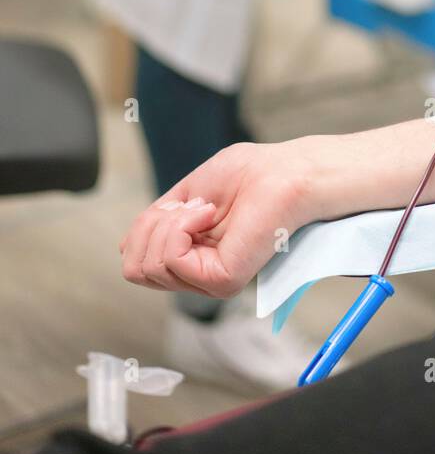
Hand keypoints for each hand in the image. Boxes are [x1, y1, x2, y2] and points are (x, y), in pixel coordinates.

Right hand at [119, 140, 319, 298]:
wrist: (288, 172)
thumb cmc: (252, 173)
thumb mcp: (188, 191)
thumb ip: (159, 222)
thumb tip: (127, 247)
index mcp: (190, 255)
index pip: (136, 260)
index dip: (147, 225)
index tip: (185, 202)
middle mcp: (198, 273)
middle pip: (135, 267)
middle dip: (153, 225)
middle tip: (195, 206)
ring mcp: (209, 280)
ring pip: (147, 265)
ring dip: (169, 222)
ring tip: (206, 209)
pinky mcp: (222, 280)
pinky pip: (171, 258)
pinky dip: (181, 226)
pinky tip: (208, 213)